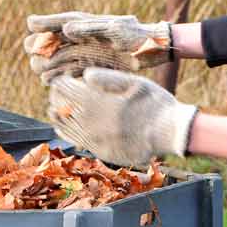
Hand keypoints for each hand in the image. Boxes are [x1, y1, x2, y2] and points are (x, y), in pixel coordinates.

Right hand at [25, 12, 173, 83]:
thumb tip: (66, 30)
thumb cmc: (136, 35)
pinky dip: (59, 76)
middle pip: (50, 42)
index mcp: (83, 23)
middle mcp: (79, 37)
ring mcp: (83, 53)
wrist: (152, 51)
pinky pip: (68, 72)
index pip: (56, 21)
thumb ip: (91, 29)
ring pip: (56, 59)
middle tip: (37, 56)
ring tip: (42, 72)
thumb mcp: (116, 29)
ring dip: (47, 65)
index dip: (44, 24)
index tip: (32, 26)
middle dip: (41, 48)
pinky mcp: (89, 67)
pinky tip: (51, 82)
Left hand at [48, 68, 197, 166]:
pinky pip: (75, 140)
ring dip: (57, 113)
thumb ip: (107, 77)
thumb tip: (84, 75)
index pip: (64, 89)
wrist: (170, 133)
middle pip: (60, 107)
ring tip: (57, 106)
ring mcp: (94, 139)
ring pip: (64, 125)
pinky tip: (64, 124)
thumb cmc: (154, 103)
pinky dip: (65, 130)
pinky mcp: (100, 151)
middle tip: (58, 91)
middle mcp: (91, 123)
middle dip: (56, 97)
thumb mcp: (134, 82)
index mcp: (97, 102)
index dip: (60, 81)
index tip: (62, 77)